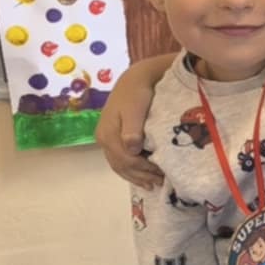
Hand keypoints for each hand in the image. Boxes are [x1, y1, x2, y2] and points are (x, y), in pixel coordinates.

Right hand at [95, 58, 171, 188]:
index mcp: (107, 134)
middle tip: (160, 183)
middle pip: (121, 165)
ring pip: (119, 165)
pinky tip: (142, 176)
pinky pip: (119, 160)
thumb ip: (133, 129)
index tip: (161, 174)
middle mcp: (103, 139)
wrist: (134, 79)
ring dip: (136, 176)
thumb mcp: (135, 108)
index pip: (125, 159)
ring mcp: (106, 140)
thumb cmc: (137, 93)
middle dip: (141, 175)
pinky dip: (131, 171)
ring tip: (153, 184)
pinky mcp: (112, 138)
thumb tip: (132, 149)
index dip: (143, 169)